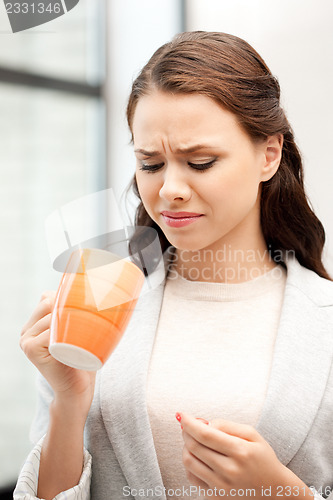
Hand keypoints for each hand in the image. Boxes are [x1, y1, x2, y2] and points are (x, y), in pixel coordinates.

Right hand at [20, 291, 95, 415]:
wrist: (77, 390)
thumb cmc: (81, 359)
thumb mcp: (77, 332)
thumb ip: (75, 314)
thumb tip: (90, 292)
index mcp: (35, 324)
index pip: (48, 297)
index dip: (66, 300)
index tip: (84, 311)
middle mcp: (27, 331)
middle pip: (49, 302)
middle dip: (69, 308)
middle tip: (86, 324)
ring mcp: (27, 340)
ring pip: (52, 315)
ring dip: (71, 321)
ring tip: (82, 335)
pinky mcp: (31, 349)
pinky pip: (50, 330)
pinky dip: (65, 333)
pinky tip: (72, 342)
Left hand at [178, 412, 312, 498]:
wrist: (275, 491)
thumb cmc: (262, 458)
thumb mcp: (252, 434)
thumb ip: (226, 425)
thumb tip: (203, 423)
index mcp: (240, 451)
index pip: (205, 434)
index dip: (189, 422)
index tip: (181, 415)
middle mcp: (230, 470)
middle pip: (194, 446)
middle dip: (186, 431)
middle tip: (188, 425)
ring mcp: (221, 486)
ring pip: (189, 461)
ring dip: (186, 447)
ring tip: (194, 441)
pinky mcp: (216, 497)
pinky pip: (192, 477)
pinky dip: (190, 463)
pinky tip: (198, 457)